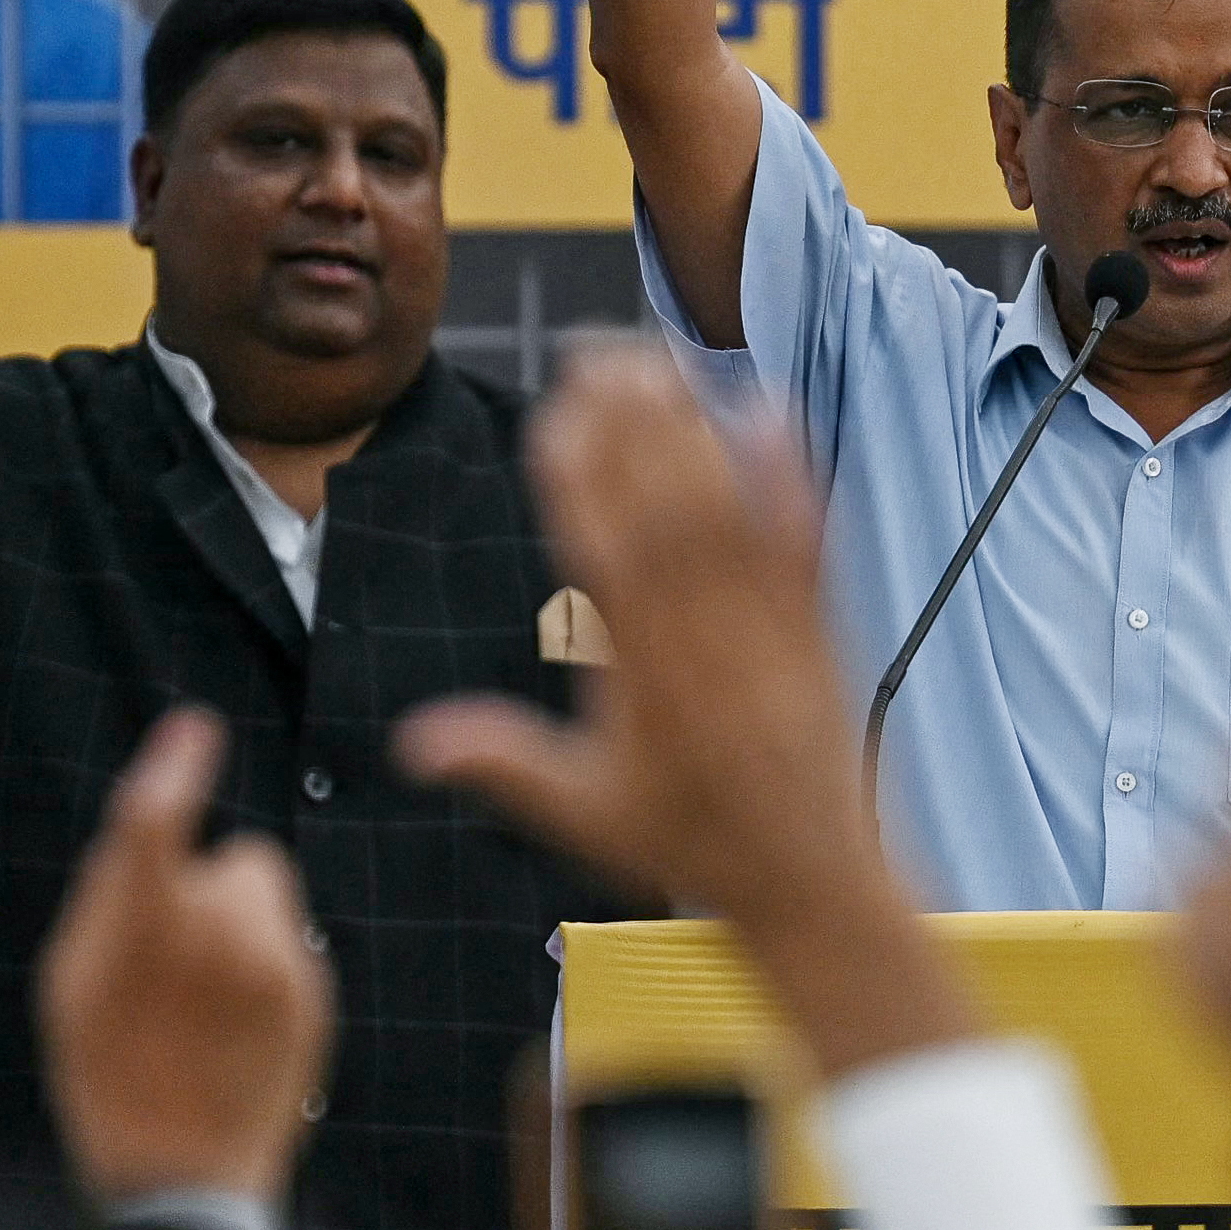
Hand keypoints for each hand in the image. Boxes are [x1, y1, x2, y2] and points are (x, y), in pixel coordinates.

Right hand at [39, 706, 333, 1206]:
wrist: (183, 1180)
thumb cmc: (107, 1078)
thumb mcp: (69, 988)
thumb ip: (109, 899)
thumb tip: (141, 828)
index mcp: (146, 930)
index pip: (156, 820)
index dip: (173, 766)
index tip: (193, 730)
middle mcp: (221, 936)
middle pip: (237, 858)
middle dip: (209, 886)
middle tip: (170, 956)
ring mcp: (277, 966)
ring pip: (271, 899)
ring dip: (243, 922)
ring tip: (205, 998)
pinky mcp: (314, 995)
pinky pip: (290, 942)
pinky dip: (267, 964)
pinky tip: (236, 1026)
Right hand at [396, 350, 872, 934]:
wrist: (810, 877)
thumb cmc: (695, 843)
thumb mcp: (586, 811)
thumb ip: (503, 761)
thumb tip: (412, 742)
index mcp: (641, 671)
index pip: (599, 547)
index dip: (575, 473)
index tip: (553, 411)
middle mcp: (706, 635)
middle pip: (662, 504)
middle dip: (628, 422)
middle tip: (597, 352)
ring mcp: (767, 624)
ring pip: (725, 505)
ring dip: (693, 426)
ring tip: (661, 359)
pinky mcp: (819, 623)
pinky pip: (803, 534)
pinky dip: (785, 470)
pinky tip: (769, 410)